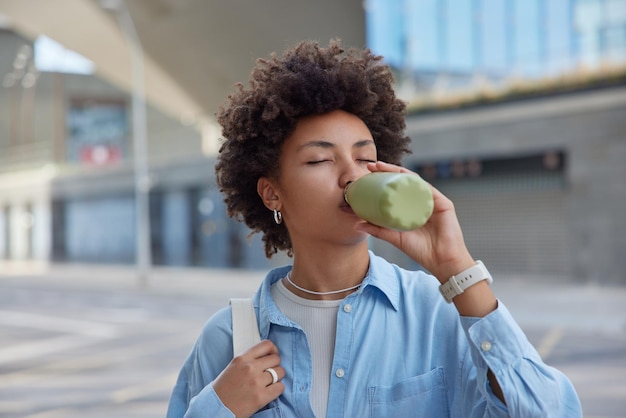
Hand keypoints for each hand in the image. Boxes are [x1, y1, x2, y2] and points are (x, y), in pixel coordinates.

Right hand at [212, 340, 284, 417]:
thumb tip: (267, 355)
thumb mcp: (233, 366)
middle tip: (271, 371)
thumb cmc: (224, 388)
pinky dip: (277, 389)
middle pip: (276, 359)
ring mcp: (256, 382)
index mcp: (242, 358)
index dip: (273, 350)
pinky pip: (280, 387)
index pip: (266, 345)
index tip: (273, 355)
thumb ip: (249, 359)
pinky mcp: (261, 397)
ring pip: (280, 372)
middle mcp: (250, 368)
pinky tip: (270, 391)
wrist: (216, 407)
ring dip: (277, 377)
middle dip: (275, 365)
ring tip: (269, 382)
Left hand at [356, 161, 474, 282]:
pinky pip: (427, 189)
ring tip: (382, 167)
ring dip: (398, 172)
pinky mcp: (443, 204)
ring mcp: (433, 201)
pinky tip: (403, 177)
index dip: (382, 179)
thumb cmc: (421, 251)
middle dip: (387, 170)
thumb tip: (357, 224)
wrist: (441, 262)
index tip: (367, 173)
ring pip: (414, 181)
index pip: (396, 189)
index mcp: (411, 207)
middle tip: (371, 166)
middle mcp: (422, 201)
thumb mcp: (395, 238)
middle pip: (404, 181)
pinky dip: (415, 182)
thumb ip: (378, 230)